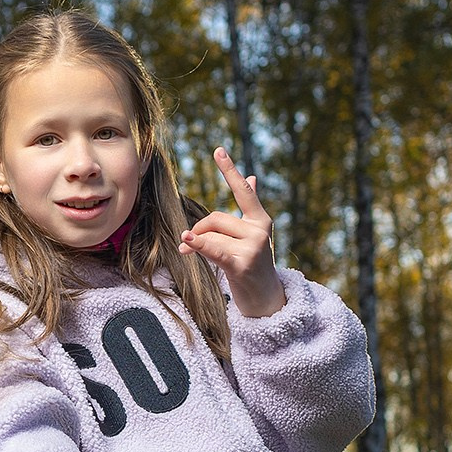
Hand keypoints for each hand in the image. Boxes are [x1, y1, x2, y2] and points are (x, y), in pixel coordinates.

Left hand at [180, 148, 284, 316]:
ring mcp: (254, 246)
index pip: (243, 191)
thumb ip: (248, 209)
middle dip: (198, 229)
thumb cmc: (252, 265)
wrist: (265, 301)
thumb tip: (252, 177)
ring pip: (211, 235)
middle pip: (216, 218)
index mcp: (261, 219)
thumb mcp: (251, 236)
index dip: (230, 170)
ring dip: (196, 245)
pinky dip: (198, 245)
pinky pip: (213, 249)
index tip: (218, 150)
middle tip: (186, 241)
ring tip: (189, 252)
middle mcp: (260, 230)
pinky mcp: (243, 263)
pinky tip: (186, 242)